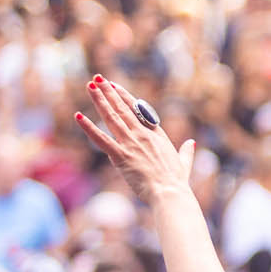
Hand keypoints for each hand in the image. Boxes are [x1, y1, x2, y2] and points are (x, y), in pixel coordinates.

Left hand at [77, 77, 192, 200]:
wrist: (170, 192)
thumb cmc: (176, 181)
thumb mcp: (184, 163)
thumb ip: (187, 152)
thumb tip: (191, 143)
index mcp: (157, 134)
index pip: (138, 110)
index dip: (124, 96)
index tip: (114, 85)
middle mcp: (143, 134)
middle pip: (122, 109)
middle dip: (109, 92)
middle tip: (98, 78)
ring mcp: (132, 144)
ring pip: (112, 118)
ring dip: (100, 100)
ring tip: (90, 86)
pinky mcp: (121, 156)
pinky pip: (101, 140)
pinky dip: (89, 128)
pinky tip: (78, 117)